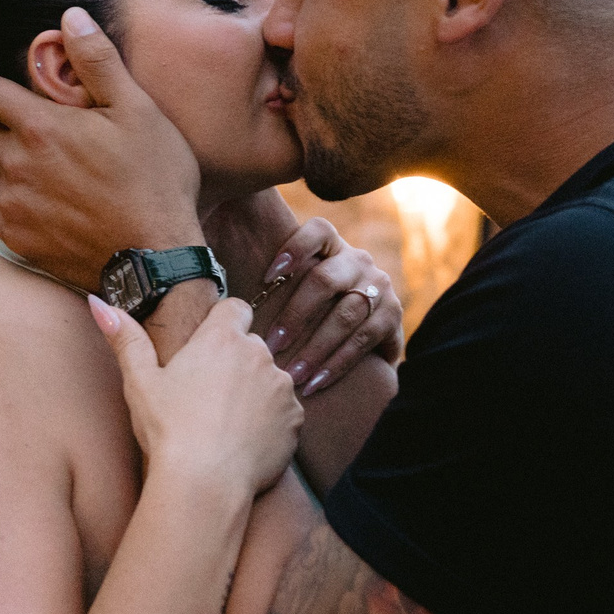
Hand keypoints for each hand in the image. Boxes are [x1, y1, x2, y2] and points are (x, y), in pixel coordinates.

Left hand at [0, 8, 202, 289]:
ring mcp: (12, 205)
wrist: (155, 259)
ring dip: (2, 159)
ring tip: (39, 162)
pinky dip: (7, 197)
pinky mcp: (15, 238)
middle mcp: (15, 164)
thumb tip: (71, 16)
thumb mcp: (137, 111)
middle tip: (7, 116)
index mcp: (39, 127)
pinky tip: (39, 198)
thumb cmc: (153, 180)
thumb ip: (98, 61)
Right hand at [91, 295, 302, 496]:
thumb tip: (101, 304)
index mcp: (221, 339)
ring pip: (270, 380)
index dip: (223, 323)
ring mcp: (281, 387)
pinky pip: (285, 412)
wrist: (205, 483)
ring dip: (256, 392)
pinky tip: (245, 441)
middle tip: (209, 394)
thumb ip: (125, 338)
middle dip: (236, 363)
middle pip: (251, 346)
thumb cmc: (169, 431)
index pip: (235, 308)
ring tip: (226, 423)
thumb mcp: (139, 382)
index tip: (209, 347)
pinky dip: (271, 422)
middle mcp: (259, 354)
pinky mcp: (295, 419)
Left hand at [253, 219, 403, 397]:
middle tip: (271, 344)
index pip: (317, 232)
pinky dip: (337, 364)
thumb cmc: (313, 310)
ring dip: (315, 348)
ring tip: (291, 374)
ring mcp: (380, 286)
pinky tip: (315, 382)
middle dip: (295, 315)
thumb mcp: (297, 287)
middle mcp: (358, 260)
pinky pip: (364, 340)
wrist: (366, 335)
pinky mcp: (394, 316)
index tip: (267, 278)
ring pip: (345, 315)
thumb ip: (271, 281)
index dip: (294, 249)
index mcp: (332, 245)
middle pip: (326, 279)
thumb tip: (220, 287)